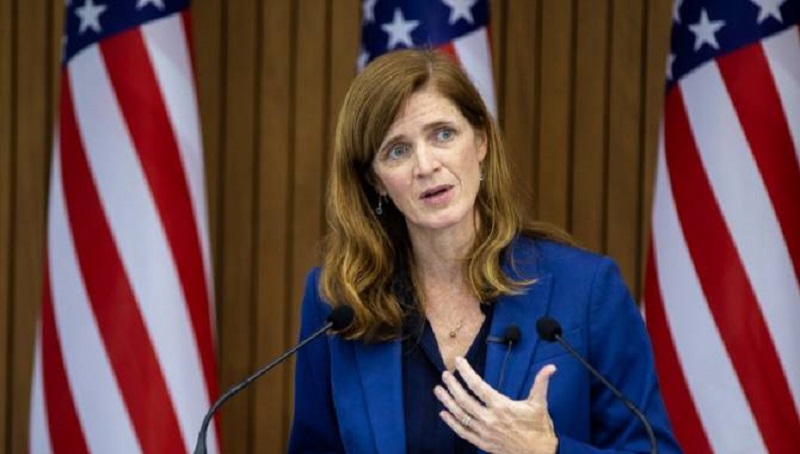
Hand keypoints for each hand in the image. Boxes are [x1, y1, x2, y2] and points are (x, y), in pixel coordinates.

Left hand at [434, 357, 557, 453]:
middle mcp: (489, 419)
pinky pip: (463, 432)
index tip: (458, 362)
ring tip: (438, 389)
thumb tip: (551, 367)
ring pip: (461, 415)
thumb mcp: (540, 404)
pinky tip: (443, 413)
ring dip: (447, 401)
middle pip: (464, 399)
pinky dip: (452, 423)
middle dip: (453, 385)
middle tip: (445, 374)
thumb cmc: (539, 429)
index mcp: (501, 406)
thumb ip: (541, 383)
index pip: (478, 385)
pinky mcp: (483, 443)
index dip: (466, 372)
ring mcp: (484, 432)